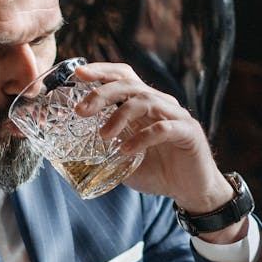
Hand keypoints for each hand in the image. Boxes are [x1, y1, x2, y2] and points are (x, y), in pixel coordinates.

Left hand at [74, 62, 235, 215]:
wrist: (191, 190)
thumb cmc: (158, 171)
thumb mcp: (123, 159)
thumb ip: (104, 150)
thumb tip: (70, 152)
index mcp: (144, 105)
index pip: (123, 76)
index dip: (101, 71)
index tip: (78, 75)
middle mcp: (160, 103)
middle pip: (130, 85)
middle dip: (102, 94)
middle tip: (81, 112)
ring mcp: (176, 116)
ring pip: (146, 101)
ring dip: (120, 116)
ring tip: (104, 135)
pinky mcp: (188, 133)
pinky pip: (163, 128)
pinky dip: (142, 138)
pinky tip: (127, 151)